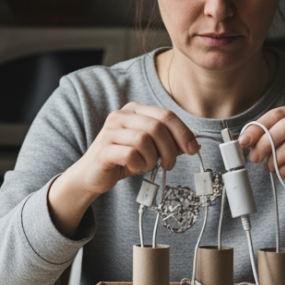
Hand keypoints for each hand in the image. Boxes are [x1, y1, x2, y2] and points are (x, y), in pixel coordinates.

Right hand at [49, 103, 196, 235]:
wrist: (91, 175)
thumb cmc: (123, 159)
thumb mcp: (148, 147)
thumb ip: (167, 141)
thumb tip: (193, 145)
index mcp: (134, 110)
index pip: (166, 115)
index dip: (183, 132)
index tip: (193, 149)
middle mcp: (121, 116)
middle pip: (157, 127)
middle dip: (170, 149)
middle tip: (170, 164)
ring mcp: (110, 131)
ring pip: (144, 140)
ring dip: (152, 159)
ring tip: (146, 165)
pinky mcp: (103, 149)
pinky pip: (131, 155)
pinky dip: (138, 165)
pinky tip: (134, 168)